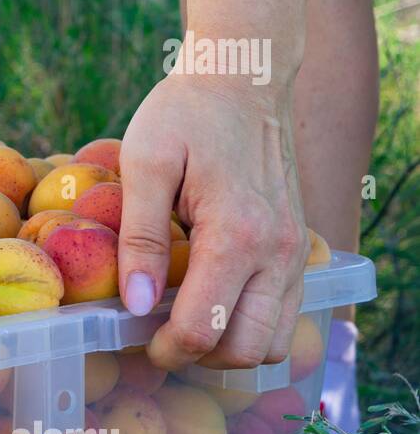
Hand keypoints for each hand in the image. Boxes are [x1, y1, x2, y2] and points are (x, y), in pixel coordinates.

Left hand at [118, 68, 308, 370]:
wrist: (242, 76)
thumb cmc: (184, 114)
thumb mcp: (146, 163)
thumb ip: (139, 236)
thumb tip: (135, 304)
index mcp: (236, 235)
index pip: (204, 328)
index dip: (165, 350)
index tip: (135, 340)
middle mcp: (277, 252)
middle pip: (249, 350)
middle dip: (200, 357)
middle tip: (157, 338)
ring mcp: (295, 252)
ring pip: (277, 341)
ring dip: (231, 347)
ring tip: (185, 322)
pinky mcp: (298, 247)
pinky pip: (286, 313)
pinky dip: (252, 325)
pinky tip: (212, 301)